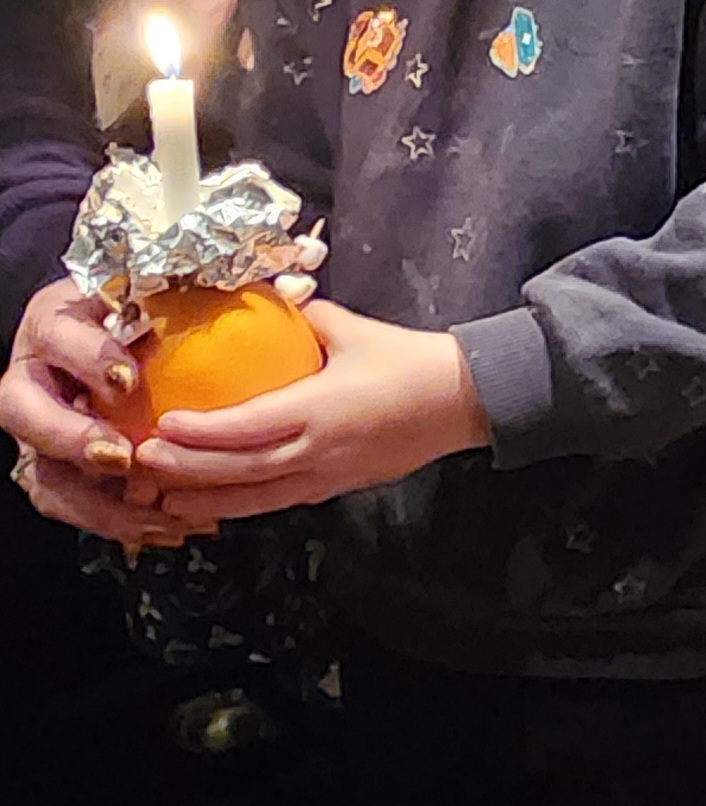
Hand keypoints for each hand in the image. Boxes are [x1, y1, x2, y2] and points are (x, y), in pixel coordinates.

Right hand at [0, 278, 193, 545]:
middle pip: (22, 411)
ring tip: (152, 509)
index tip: (129, 377)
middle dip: (69, 436)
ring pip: (43, 472)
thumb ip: (196, 288)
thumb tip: (284, 286)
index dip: (88, 358)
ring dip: (94, 497)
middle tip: (122, 455)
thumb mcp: (164, 287)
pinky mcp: (54, 466)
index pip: (59, 337)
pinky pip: (71, 503)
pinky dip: (114, 521)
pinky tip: (165, 527)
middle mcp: (33, 377)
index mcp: (56, 324)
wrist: (111, 338)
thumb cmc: (147, 308)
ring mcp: (39, 428)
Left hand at [136, 300, 490, 521]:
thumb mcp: (354, 328)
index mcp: (319, 408)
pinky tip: (221, 504)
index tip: (161, 425)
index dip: (201, 431)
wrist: (462, 399)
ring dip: (210, 500)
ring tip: (167, 501)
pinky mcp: (339, 486)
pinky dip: (246, 504)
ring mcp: (328, 475)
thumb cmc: (410, 360)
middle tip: (143, 463)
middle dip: (188, 470)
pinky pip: (282, 501)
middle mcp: (317, 450)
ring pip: (258, 497)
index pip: (247, 426)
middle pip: (241, 471)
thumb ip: (308, 319)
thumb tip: (272, 302)